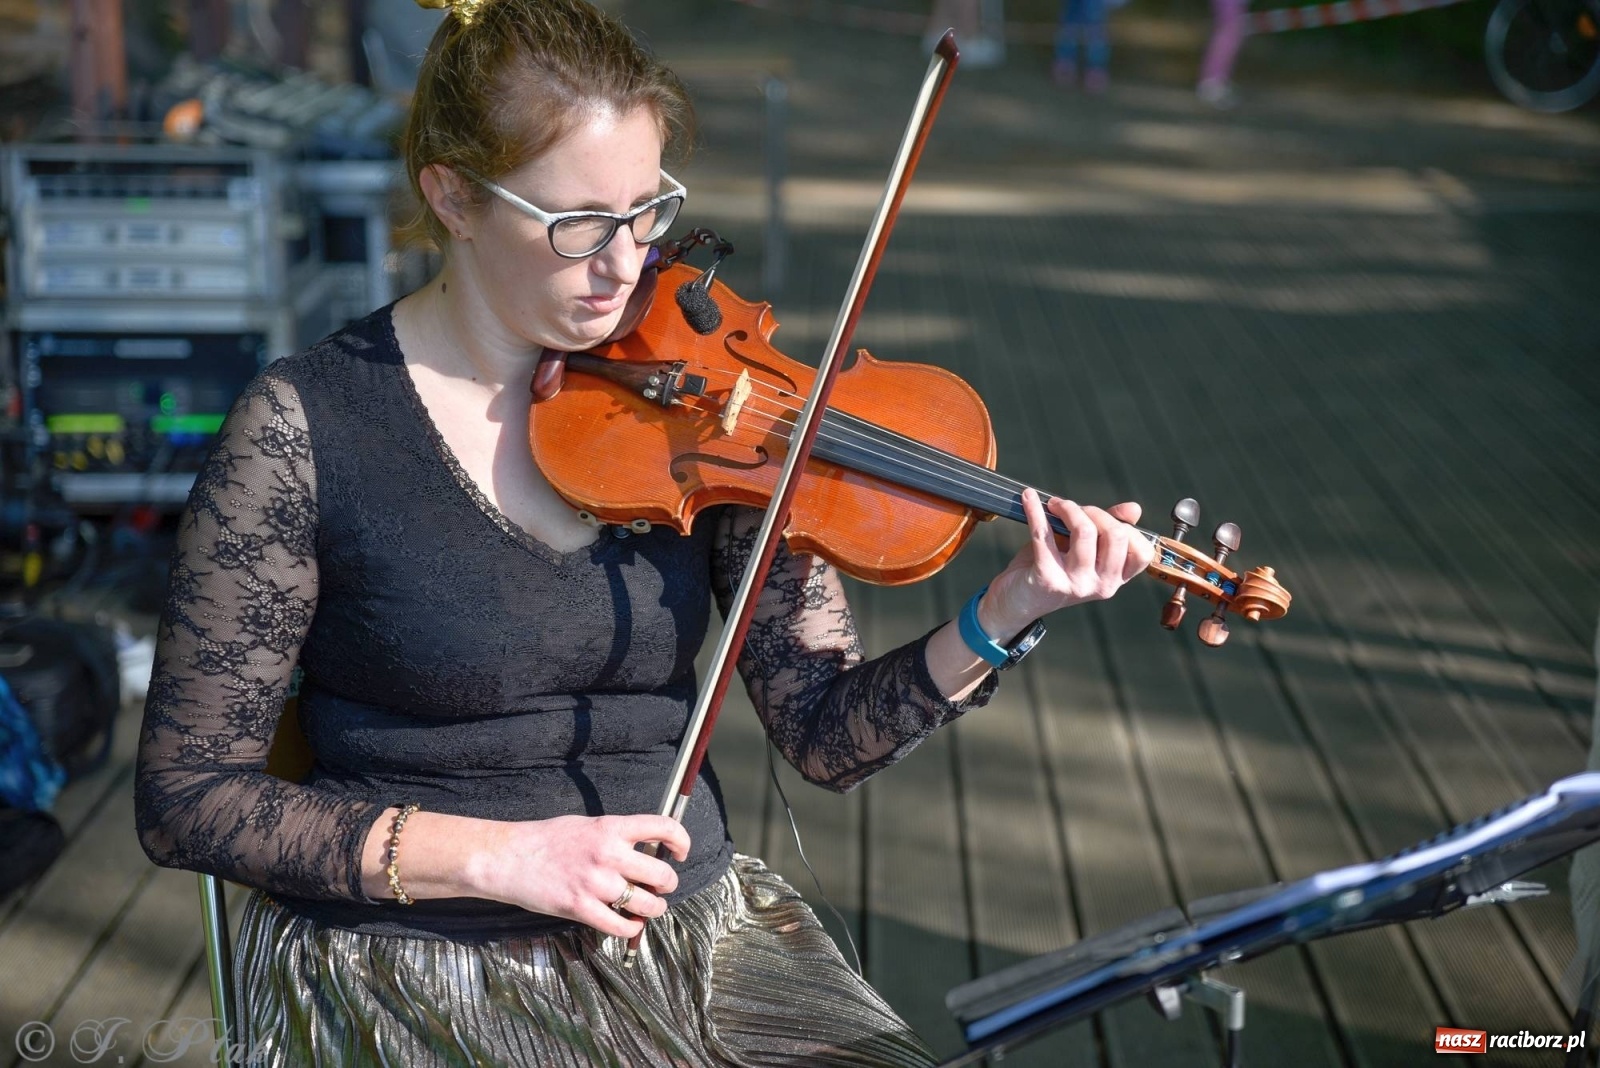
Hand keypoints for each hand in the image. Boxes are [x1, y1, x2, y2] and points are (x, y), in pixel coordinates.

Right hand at [476, 814, 690, 938]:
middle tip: (661, 887)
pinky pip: (621, 926)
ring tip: (648, 908)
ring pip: (647, 904)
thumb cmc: (547, 840)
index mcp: (611, 828)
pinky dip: (631, 929)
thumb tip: (646, 849)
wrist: (508, 857)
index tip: (681, 852)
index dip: (681, 840)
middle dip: (667, 884)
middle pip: (662, 874)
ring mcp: (595, 883)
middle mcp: (608, 854)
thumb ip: (616, 836)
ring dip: (654, 909)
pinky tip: (630, 925)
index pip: (663, 827)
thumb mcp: (587, 826)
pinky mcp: (581, 908)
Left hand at [978, 489, 1155, 638]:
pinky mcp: (1048, 579)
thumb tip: (1134, 509)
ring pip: (1084, 531)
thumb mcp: (1084, 551)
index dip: (1125, 527)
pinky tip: (1028, 499)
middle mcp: (1101, 586)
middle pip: (1116, 534)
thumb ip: (1107, 530)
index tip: (1102, 517)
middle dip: (1094, 511)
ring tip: (1054, 505)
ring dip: (1067, 508)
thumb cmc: (1051, 571)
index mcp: (1114, 579)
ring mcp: (1076, 585)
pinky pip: (1044, 534)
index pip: (1142, 552)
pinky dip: (1035, 511)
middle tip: (1071, 509)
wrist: (1015, 602)